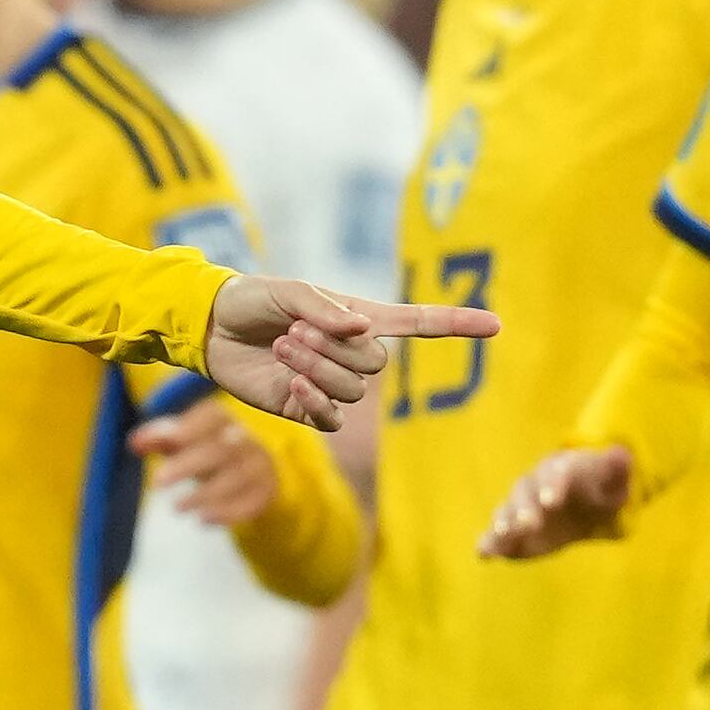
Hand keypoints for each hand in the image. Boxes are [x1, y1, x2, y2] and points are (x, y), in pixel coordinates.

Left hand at [137, 392, 279, 526]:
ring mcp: (258, 465)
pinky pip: (250, 502)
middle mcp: (244, 439)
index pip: (212, 415)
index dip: (191, 427)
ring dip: (204, 494)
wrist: (250, 471)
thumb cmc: (205, 450)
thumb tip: (134, 442)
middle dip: (188, 465)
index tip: (169, 442)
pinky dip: (227, 512)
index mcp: (222, 420)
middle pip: (219, 449)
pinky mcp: (266, 491)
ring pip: (235, 477)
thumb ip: (159, 439)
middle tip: (157, 482)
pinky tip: (203, 520)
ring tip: (177, 507)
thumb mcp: (182, 441)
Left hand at [202, 273, 484, 432]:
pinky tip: (288, 384)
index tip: (496, 325)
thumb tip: (360, 329)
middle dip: (335, 350)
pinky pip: (330, 418)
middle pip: (377, 366)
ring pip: (351, 391)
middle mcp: (352, 353)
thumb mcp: (285, 291)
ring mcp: (331, 384)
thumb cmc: (252, 300)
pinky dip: (312, 401)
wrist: (213, 330)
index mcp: (359, 319)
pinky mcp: (306, 409)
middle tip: (293, 331)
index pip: (419, 325)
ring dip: (316, 369)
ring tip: (283, 348)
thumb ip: (323, 307)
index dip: (457, 325)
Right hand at [479, 445, 632, 558]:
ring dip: (503, 523)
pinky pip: (497, 534)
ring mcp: (520, 507)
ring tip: (501, 537)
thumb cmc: (597, 486)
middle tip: (528, 524)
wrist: (582, 501)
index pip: (553, 472)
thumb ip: (617, 466)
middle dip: (524, 506)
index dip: (552, 485)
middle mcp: (533, 485)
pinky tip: (484, 556)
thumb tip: (622, 456)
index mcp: (559, 469)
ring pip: (506, 511)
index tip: (552, 502)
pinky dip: (489, 543)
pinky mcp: (513, 530)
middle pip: (524, 491)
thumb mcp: (613, 476)